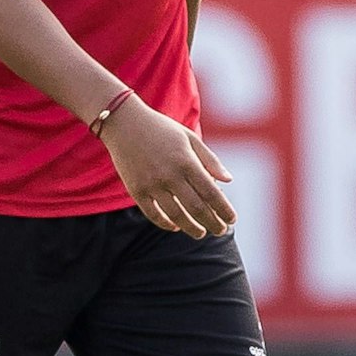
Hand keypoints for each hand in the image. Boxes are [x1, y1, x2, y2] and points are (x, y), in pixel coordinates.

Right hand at [97, 97, 236, 238]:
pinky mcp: (136, 189)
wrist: (123, 122)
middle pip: (197, 208)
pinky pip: (153, 214)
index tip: (231, 219)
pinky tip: (175, 226)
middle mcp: (170, 175)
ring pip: (177, 216)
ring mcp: (151, 183)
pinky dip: (166, 224)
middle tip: (221, 231)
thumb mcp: (189, 137)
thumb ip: (210, 159)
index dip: (224, 210)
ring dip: (192, 228)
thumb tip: (229, 181)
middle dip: (213, 223)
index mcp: (187, 161)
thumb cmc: (161, 128)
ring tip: (201, 233)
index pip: (212, 193)